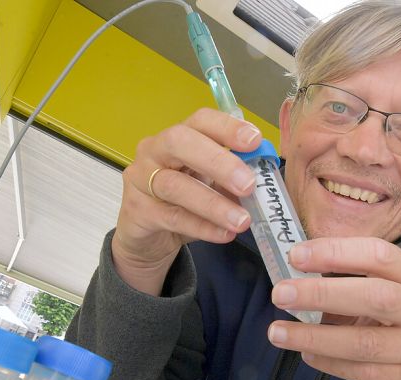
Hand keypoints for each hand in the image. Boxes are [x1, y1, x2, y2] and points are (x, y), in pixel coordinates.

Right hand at [113, 109, 261, 294]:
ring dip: (213, 203)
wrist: (146, 237)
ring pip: (174, 186)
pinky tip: (225, 234)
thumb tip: (264, 177)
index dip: (227, 127)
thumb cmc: (182, 203)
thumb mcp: (209, 185)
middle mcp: (154, 151)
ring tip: (242, 221)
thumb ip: (232, 177)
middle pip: (180, 142)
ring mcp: (140, 180)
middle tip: (248, 184)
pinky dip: (202, 227)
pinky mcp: (136, 211)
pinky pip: (171, 217)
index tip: (255, 141)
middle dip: (218, 161)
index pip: (200, 121)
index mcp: (177, 137)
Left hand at [266, 237, 400, 379]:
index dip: (336, 252)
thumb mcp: (386, 295)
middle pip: (374, 296)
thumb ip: (350, 282)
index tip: (296, 256)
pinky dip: (329, 362)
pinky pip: (363, 371)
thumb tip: (295, 274)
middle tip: (280, 294)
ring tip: (277, 332)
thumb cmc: (397, 326)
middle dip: (322, 293)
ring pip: (365, 341)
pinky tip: (305, 354)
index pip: (379, 254)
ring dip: (315, 336)